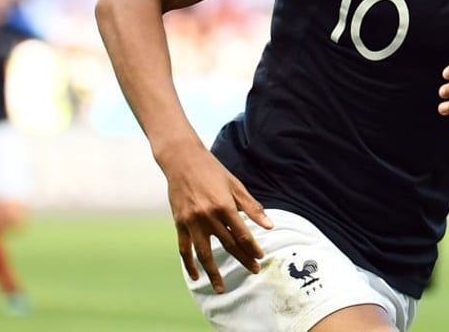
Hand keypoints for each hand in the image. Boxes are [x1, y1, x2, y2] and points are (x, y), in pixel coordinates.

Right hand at [158, 144, 272, 293]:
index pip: (242, 233)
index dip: (252, 248)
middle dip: (242, 260)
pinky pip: (184, 249)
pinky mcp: (179, 224)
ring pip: (204, 253)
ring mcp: (192, 222)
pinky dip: (189, 264)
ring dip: (213, 272)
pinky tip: (196, 277)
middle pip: (228, 245)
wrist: (183, 161)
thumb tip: (269, 225)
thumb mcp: (236, 185)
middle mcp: (208, 216)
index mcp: (224, 206)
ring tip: (222, 288)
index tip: (261, 258)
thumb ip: (252, 207)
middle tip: (254, 272)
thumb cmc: (213, 171)